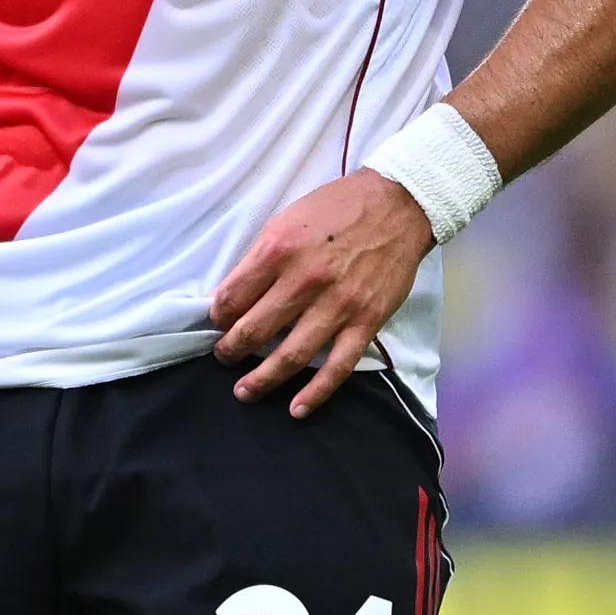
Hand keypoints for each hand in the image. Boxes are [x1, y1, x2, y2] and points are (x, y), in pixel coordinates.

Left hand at [208, 171, 434, 415]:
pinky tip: (296, 408)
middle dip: (231, 350)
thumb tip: (231, 296)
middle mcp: (305, 280)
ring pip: (290, 355)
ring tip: (244, 391)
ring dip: (261, 379)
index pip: (232, 297)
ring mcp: (338, 305)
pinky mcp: (366, 322)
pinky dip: (315, 393)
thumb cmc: (336, 210)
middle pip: (254, 330)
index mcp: (278, 250)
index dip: (218, 315)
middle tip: (223, 358)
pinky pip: (337, 366)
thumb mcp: (285, 220)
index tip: (218, 323)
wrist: (398, 205)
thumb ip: (258, 259)